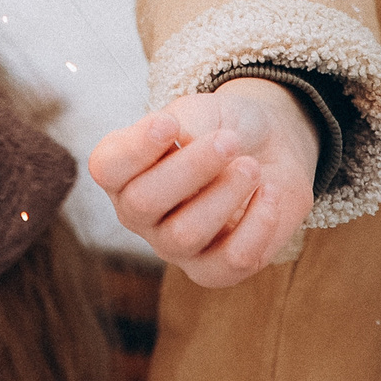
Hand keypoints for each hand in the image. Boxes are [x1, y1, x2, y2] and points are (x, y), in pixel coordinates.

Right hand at [88, 78, 317, 286]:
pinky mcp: (214, 269)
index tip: (172, 123)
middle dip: (191, 168)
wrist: (273, 149)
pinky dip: (258, 224)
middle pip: (143, 203)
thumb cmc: (224, 127)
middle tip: (230, 141)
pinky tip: (269, 194)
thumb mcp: (203, 111)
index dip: (136, 148)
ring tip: (252, 167)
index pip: (107, 168)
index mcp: (124, 170)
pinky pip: (230, 262)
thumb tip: (185, 143)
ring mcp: (173, 246)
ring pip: (184, 235)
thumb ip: (187, 123)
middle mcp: (139, 214)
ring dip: (226, 194)